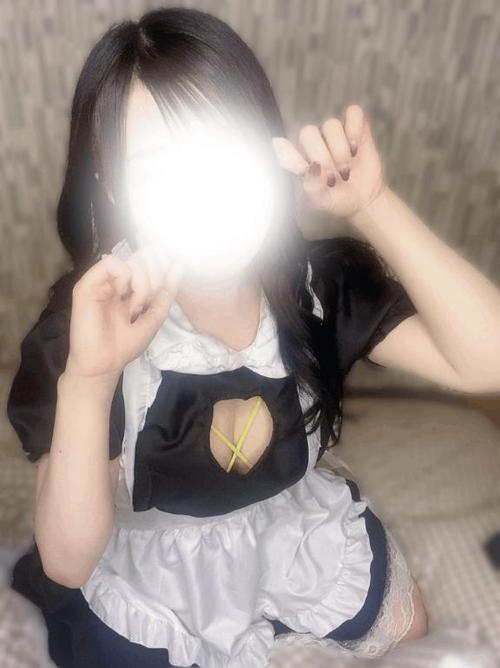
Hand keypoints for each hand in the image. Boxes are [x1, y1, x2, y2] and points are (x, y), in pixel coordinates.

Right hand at [65, 245, 183, 380]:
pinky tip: (124, 295)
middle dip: (154, 277)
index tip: (160, 291)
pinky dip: (124, 276)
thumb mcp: (154, 317)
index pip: (149, 262)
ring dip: (142, 283)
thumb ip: (166, 293)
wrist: (104, 363)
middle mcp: (117, 282)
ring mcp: (103, 282)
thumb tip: (177, 266)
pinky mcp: (87, 285)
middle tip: (146, 302)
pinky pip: (110, 263)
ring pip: (131, 261)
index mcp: (130, 288)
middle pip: (144, 258)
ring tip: (134, 306)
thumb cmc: (125, 345)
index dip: (161, 267)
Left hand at [271, 104, 385, 219]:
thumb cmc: (336, 199)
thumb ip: (312, 186)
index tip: (302, 169)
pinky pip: (353, 112)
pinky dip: (355, 129)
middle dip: (322, 157)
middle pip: (308, 132)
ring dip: (340, 149)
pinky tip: (356, 148)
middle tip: (333, 179)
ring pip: (331, 124)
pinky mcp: (356, 127)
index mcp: (298, 158)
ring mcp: (334, 133)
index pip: (284, 146)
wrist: (363, 199)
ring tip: (346, 171)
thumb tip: (313, 168)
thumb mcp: (322, 200)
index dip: (290, 154)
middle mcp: (314, 142)